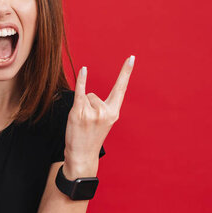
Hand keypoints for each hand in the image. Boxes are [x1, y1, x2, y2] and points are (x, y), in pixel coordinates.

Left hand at [63, 56, 134, 175]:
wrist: (81, 155)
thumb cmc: (90, 137)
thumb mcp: (104, 122)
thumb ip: (103, 107)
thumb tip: (89, 95)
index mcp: (114, 113)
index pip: (121, 88)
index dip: (126, 72)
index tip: (131, 57)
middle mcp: (106, 112)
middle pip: (94, 95)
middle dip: (87, 105)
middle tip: (87, 124)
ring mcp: (93, 113)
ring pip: (84, 97)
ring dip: (80, 107)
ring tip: (81, 123)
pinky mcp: (79, 112)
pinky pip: (80, 92)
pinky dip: (81, 81)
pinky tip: (84, 70)